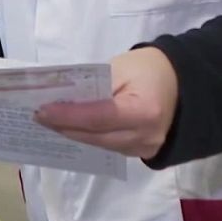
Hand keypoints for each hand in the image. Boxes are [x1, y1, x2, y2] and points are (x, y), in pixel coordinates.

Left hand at [33, 46, 178, 158]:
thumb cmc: (148, 69)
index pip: (98, 118)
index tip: (41, 111)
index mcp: (144, 111)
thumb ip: (92, 87)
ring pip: (100, 145)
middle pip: (96, 136)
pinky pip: (109, 147)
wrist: (182, 83)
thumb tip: (59, 100)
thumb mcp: (119, 68)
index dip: (68, 116)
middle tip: (38, 117)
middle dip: (64, 127)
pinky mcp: (142, 152)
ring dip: (73, 134)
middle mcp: (147, 136)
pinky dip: (89, 137)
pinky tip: (70, 128)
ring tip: (49, 122)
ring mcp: (146, 148)